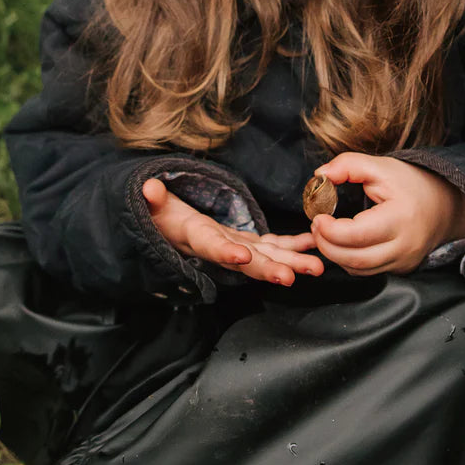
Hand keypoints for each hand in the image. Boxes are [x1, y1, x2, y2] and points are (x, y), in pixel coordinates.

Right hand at [143, 179, 323, 285]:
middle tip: (293, 276)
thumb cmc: (162, 215)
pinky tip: (312, 244)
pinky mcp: (247, 243)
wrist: (169, 229)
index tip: (243, 256)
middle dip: (269, 269)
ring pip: (266, 257)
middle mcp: (220, 249)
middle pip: (246, 262)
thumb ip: (153, 199)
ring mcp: (236, 248)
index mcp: (196, 238)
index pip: (211, 247)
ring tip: (316, 266)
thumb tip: (148, 188)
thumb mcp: (154, 206)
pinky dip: (293, 246)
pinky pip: (273, 246)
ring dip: (291, 262)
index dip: (225, 253)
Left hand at [309, 154, 464, 275]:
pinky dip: (348, 260)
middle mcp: (404, 246)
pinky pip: (366, 272)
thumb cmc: (412, 184)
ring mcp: (403, 261)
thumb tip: (319, 176)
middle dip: (326, 245)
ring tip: (325, 234)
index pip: (356, 234)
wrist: (444, 205)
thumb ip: (348, 165)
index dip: (329, 229)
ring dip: (334, 255)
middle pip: (354, 258)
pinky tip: (341, 243)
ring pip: (358, 270)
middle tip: (315, 226)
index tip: (317, 216)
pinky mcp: (400, 269)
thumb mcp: (381, 166)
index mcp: (400, 218)